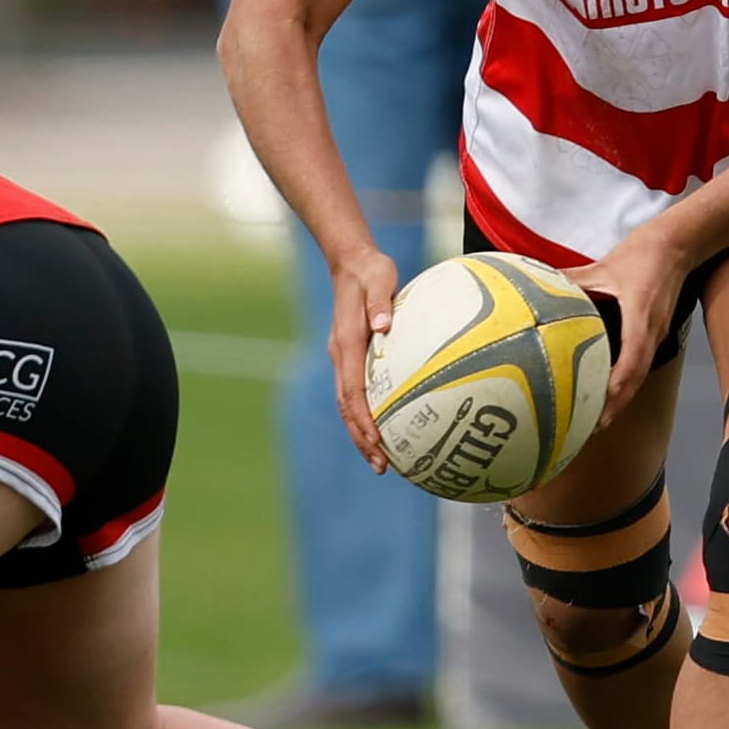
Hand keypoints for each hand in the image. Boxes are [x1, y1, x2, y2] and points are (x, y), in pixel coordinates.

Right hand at [326, 246, 401, 472]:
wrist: (351, 262)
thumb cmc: (371, 270)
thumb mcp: (379, 278)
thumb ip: (381, 302)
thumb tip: (384, 326)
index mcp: (347, 342)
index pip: (352, 389)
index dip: (363, 417)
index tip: (376, 440)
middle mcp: (341, 356)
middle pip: (347, 407)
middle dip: (362, 439)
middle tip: (381, 466)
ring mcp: (343, 359)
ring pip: (348, 405)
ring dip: (362, 435)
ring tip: (381, 462)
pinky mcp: (351, 358)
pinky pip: (356, 394)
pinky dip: (366, 417)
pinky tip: (387, 431)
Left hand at [566, 227, 688, 427]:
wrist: (679, 244)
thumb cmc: (645, 252)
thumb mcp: (605, 264)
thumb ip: (573, 278)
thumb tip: (539, 285)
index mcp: (640, 317)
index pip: (631, 362)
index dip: (615, 389)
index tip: (598, 409)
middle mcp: (651, 332)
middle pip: (636, 380)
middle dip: (616, 406)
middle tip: (591, 428)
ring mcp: (655, 334)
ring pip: (639, 375)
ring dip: (621, 398)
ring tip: (597, 419)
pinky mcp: (654, 332)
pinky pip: (640, 363)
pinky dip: (625, 381)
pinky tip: (607, 388)